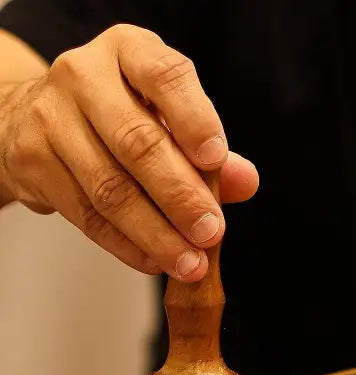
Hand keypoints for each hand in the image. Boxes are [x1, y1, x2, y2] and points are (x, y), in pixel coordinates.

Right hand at [0, 24, 257, 278]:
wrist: (36, 116)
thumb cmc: (121, 117)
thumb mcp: (168, 118)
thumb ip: (208, 150)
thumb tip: (245, 181)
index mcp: (129, 51)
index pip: (164, 77)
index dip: (194, 119)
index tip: (216, 160)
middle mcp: (83, 75)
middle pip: (137, 143)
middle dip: (181, 196)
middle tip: (211, 232)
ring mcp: (50, 116)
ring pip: (110, 187)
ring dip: (157, 234)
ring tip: (191, 263)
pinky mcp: (32, 160)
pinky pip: (86, 215)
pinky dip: (127, 245)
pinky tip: (156, 262)